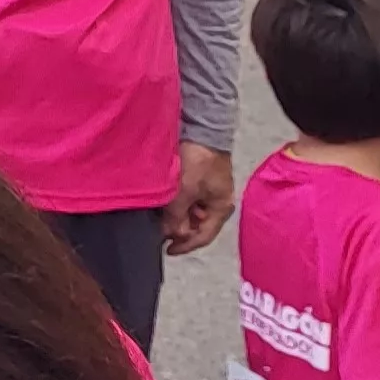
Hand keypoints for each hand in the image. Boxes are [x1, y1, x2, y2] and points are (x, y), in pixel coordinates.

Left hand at [161, 141, 234, 255]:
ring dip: (175, 214)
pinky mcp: (198, 179)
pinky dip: (175, 202)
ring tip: (158, 213)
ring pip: (188, 211)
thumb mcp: (185, 191)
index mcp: (221, 207)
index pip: (204, 236)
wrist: (202, 129)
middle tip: (158, 228)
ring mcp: (208, 190)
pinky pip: (185, 198)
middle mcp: (216, 201)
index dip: (185, 245)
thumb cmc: (199, 160)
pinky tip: (162, 200)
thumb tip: (170, 233)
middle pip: (195, 224)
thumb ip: (177, 215)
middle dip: (178, 228)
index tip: (167, 250)